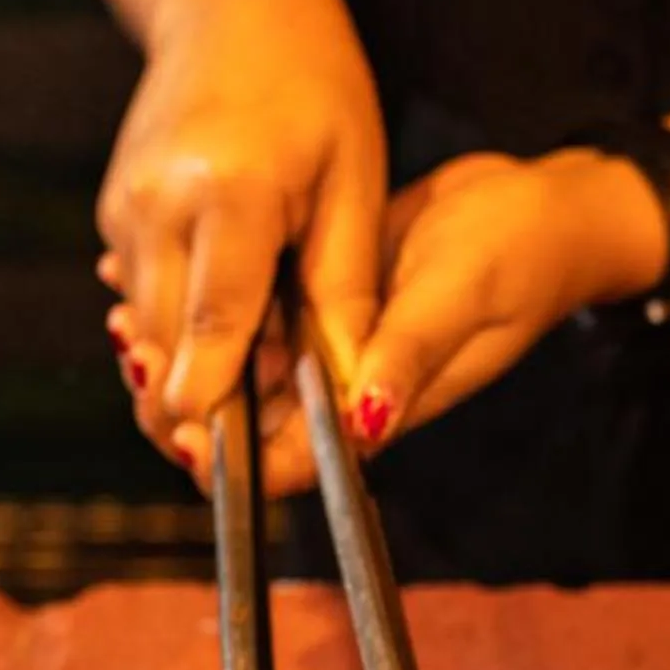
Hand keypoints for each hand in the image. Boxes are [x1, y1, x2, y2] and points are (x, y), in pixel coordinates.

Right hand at [98, 0, 385, 472]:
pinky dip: (181, 324)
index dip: (214, 402)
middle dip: (206, 404)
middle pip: (169, 343)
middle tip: (250, 453)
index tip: (215, 465)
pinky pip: (143, 295)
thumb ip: (344, 291)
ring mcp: (124, 207)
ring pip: (149, 329)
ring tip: (252, 384)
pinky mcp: (112, 211)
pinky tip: (227, 323)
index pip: (214, 324)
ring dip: (194, 366)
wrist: (230, 0)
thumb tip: (348, 391)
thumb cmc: (313, 83)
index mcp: (230, 193)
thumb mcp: (354, 181)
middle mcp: (158, 204)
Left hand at [115, 147, 666, 494]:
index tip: (174, 421)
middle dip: (183, 403)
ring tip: (124, 310)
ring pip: (240, 371)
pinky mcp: (321, 299)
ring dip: (184, 354)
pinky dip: (205, 304)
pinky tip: (153, 274)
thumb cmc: (519, 256)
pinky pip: (252, 317)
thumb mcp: (461, 297)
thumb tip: (366, 419)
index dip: (226, 457)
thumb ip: (408, 356)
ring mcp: (331, 344)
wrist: (545, 207)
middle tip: (132, 349)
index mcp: (378, 407)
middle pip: (248, 426)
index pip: (289, 462)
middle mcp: (346, 389)